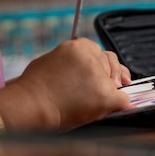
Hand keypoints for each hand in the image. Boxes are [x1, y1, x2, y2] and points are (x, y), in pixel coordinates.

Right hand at [13, 38, 131, 130]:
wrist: (31, 104)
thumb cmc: (34, 87)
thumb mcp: (51, 60)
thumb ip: (71, 61)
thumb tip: (80, 70)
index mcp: (78, 46)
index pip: (99, 51)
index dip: (102, 64)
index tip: (105, 73)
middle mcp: (91, 58)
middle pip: (111, 64)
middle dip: (109, 75)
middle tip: (105, 87)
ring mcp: (99, 76)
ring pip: (116, 83)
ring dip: (108, 92)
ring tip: (87, 101)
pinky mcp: (105, 95)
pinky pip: (123, 100)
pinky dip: (117, 106)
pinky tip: (106, 109)